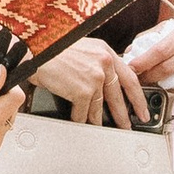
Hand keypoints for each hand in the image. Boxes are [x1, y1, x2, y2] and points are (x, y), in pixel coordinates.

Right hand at [34, 32, 152, 126]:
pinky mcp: (83, 91)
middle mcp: (104, 63)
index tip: (141, 108)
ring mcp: (95, 78)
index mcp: (105, 50)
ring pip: (99, 107)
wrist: (33, 49)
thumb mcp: (80, 48)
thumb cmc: (49, 47)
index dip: (137, 96)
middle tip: (127, 125)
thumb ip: (95, 61)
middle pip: (119, 95)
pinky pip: (83, 113)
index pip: (129, 77)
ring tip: (97, 126)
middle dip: (124, 114)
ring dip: (97, 119)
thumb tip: (103, 80)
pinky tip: (77, 119)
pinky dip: (79, 118)